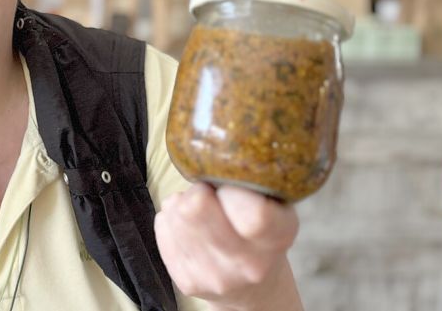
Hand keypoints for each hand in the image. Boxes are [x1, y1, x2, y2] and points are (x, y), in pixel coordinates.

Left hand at [154, 183, 302, 310]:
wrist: (254, 288)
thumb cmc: (261, 233)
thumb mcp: (275, 203)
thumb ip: (252, 181)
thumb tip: (212, 153)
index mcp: (278, 237)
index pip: (253, 214)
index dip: (231, 188)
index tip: (229, 185)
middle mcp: (249, 264)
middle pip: (196, 210)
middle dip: (198, 190)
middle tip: (207, 192)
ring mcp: (215, 277)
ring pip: (175, 215)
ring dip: (182, 203)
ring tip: (198, 209)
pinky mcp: (187, 282)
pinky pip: (163, 227)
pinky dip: (171, 219)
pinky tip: (188, 226)